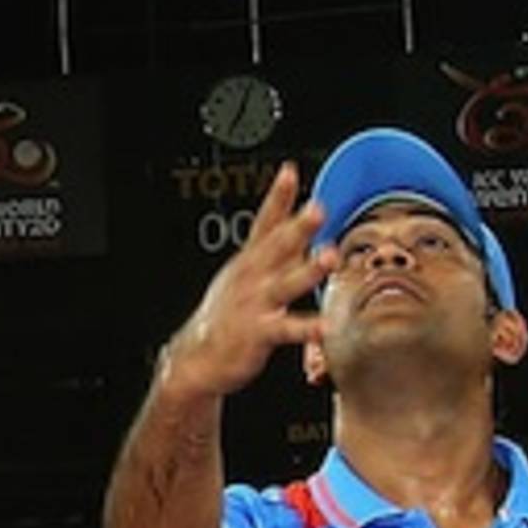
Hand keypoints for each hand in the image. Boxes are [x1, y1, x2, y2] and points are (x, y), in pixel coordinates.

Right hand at [165, 162, 336, 397]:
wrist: (198, 355)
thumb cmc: (227, 314)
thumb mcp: (245, 274)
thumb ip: (275, 251)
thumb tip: (299, 227)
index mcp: (249, 260)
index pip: (265, 222)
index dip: (277, 197)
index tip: (289, 172)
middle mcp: (252, 278)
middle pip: (276, 246)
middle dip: (297, 226)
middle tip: (317, 208)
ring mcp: (255, 303)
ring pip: (284, 283)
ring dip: (307, 270)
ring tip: (329, 257)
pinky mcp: (258, 332)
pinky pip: (286, 329)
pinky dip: (306, 328)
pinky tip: (325, 326)